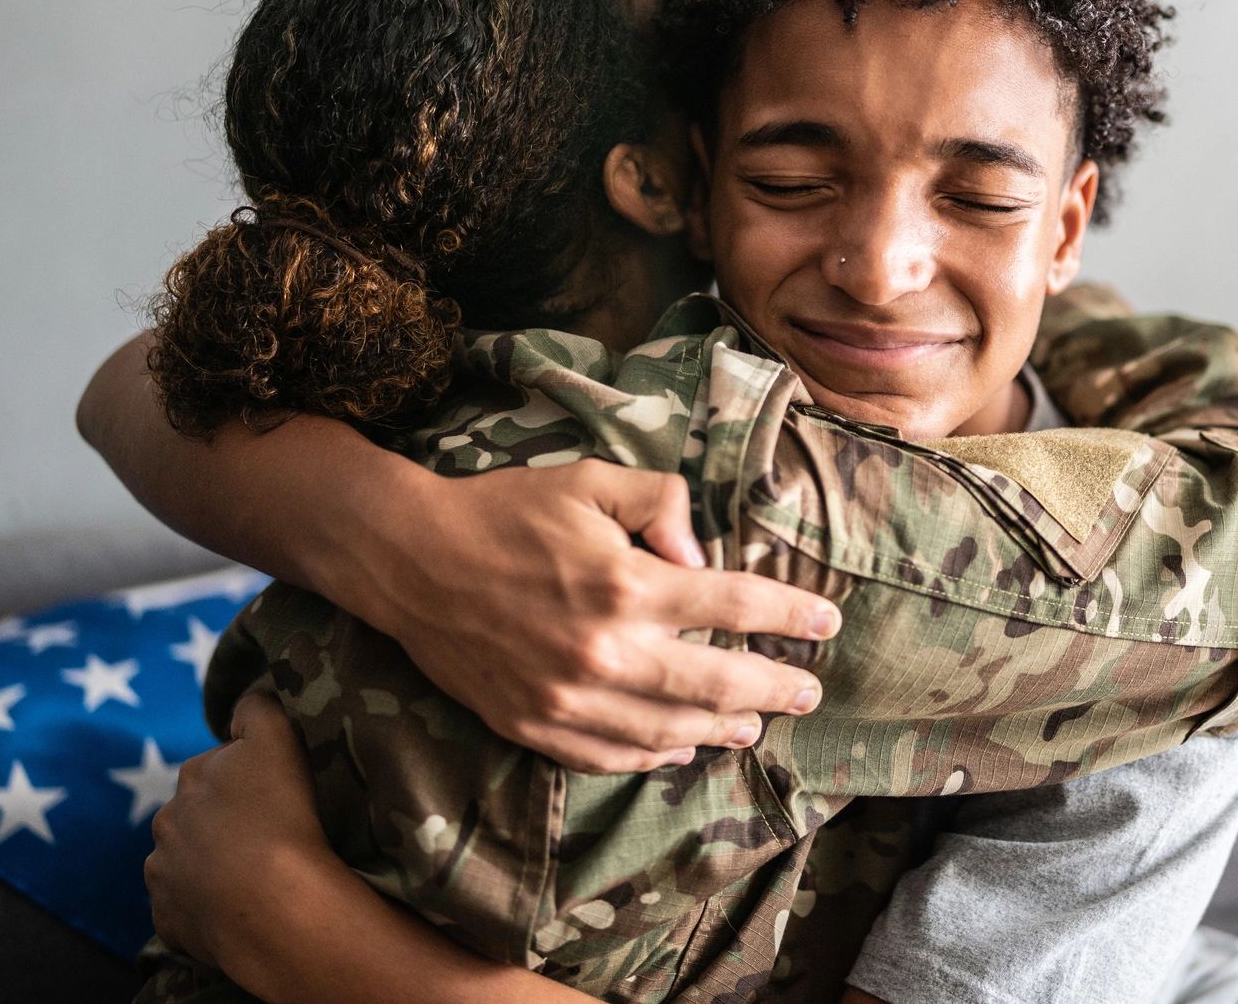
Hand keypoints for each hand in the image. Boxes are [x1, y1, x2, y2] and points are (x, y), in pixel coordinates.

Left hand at [146, 694, 333, 995]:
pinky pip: (186, 907)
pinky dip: (205, 906)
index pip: (219, 764)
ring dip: (211, 864)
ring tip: (254, 876)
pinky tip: (238, 907)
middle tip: (267, 834)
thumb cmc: (280, 813)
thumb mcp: (278, 736)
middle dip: (224, 820)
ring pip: (187, 862)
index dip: (250, 775)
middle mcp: (166, 823)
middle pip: (198, 814)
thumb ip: (257, 708)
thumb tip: (244, 700)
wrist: (272, 903)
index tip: (276, 792)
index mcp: (192, 776)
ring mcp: (164, 876)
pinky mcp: (169, 920)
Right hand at [343, 461, 839, 772]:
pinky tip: (678, 750)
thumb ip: (661, 505)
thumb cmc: (507, 509)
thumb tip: (701, 554)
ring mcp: (568, 698)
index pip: (733, 606)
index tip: (827, 624)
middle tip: (808, 692)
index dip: (790, 616)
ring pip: (667, 731)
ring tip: (753, 725)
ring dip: (720, 730)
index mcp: (626, 584)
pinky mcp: (533, 725)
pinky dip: (652, 759)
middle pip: (714, 683)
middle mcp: (604, 651)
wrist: (410, 558)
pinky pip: (608, 756)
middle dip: (773, 688)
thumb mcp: (592, 479)